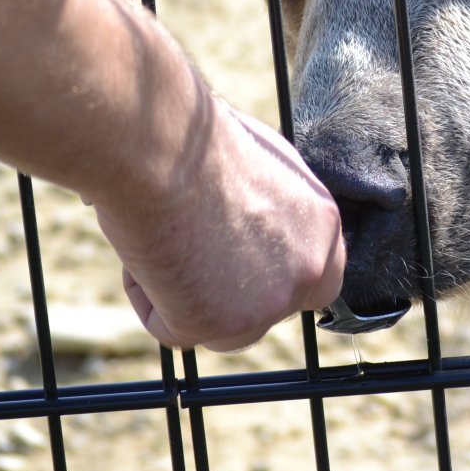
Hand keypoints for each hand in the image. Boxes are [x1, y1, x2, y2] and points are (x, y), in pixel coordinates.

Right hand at [91, 100, 344, 351]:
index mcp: (322, 225)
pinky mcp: (217, 325)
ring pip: (220, 327)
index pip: (319, 279)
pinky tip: (147, 248)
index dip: (276, 282)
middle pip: (268, 311)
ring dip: (186, 295)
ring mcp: (267, 303)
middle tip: (190, 261)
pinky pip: (171, 328)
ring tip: (164, 238)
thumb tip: (253, 226)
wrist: (161, 150)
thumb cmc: (198, 141)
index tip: (240, 274)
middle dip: (229, 298)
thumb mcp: (260, 168)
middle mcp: (308, 268)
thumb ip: (273, 210)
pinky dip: (147, 296)